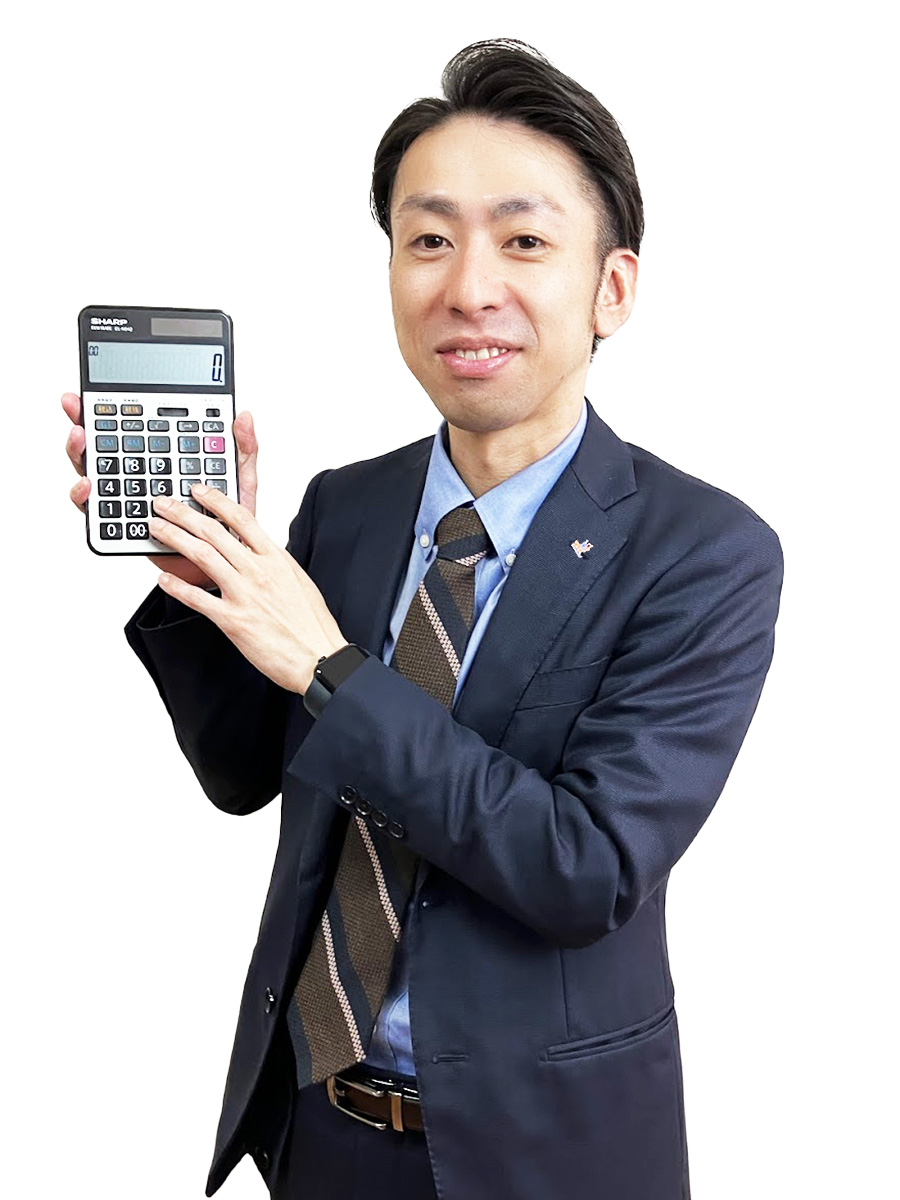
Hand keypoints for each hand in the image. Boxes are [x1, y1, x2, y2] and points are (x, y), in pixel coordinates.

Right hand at [62, 391, 259, 587]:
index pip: (138, 426)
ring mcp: (131, 497)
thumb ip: (242, 449)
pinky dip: (87, 497)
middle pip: (107, 444)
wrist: (223, 565)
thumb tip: (244, 416)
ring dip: (81, 453)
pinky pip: (98, 511)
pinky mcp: (124, 524)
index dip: (115, 408)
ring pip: (96, 472)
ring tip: (82, 439)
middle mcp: (143, 475)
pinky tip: (89, 486)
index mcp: (168, 458)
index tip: (100, 393)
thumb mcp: (241, 482)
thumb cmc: (230, 524)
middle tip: (78, 409)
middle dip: (86, 422)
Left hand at [147, 483, 347, 693]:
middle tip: (164, 505)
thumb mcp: (297, 580)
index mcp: (276, 558)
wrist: (318, 656)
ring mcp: (244, 594)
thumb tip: (257, 551)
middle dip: (184, 514)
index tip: (198, 491)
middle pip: (214, 532)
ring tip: (157, 528)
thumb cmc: (311, 624)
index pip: (242, 518)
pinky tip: (163, 578)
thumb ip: (274, 563)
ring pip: (202, 556)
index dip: (216, 501)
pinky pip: (198, 598)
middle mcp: (258, 571)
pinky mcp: (233, 620)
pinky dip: (177, 586)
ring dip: (175, 538)